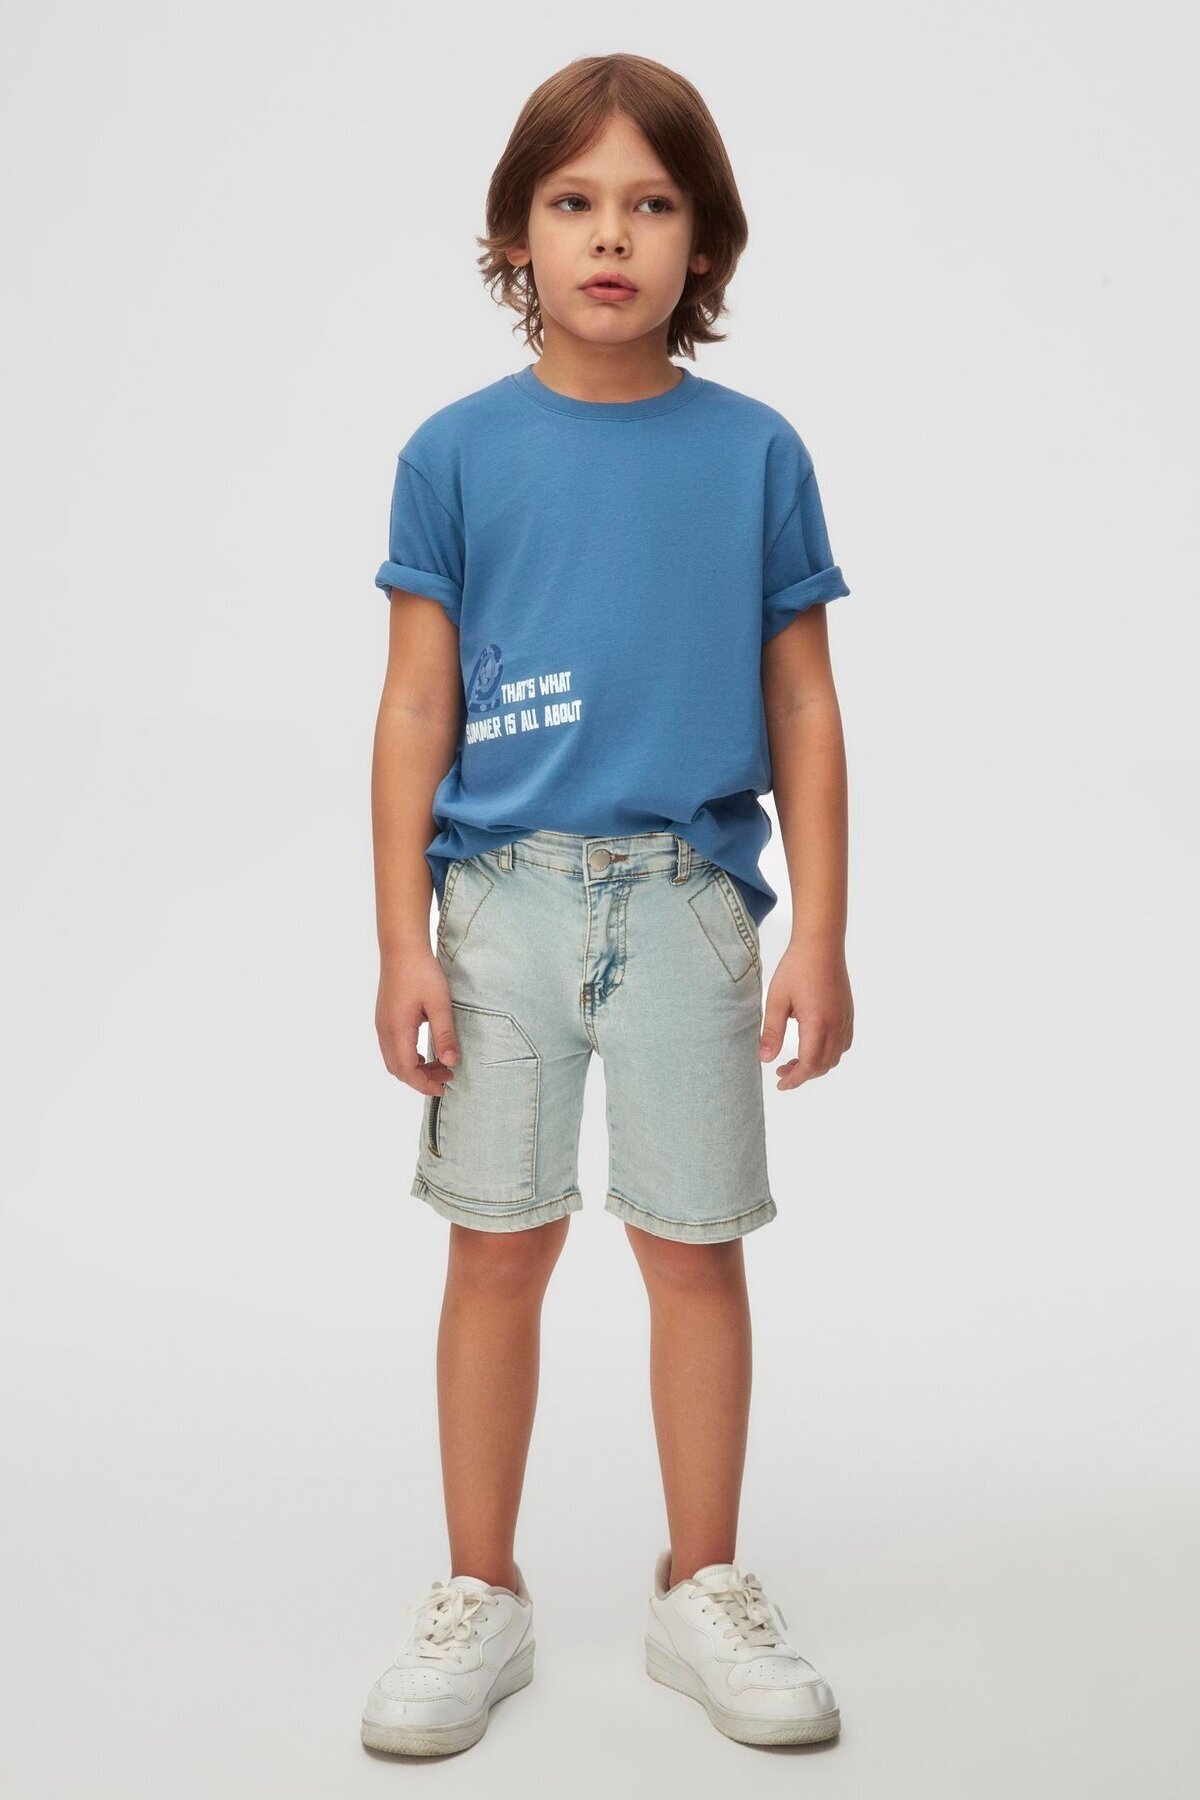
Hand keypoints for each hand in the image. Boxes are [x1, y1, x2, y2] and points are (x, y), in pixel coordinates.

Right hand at [375, 948, 459, 1095]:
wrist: (401, 948)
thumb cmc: (421, 972)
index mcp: (397, 1030)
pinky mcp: (384, 1019)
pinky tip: (425, 1051)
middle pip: (399, 1070)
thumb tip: (451, 1062)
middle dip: (421, 1079)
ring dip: (415, 1069)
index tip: (444, 1087)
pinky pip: (392, 1048)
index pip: (408, 1070)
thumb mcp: (439, 1004)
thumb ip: (444, 1035)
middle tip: (447, 1077)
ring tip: (440, 1065)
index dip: (425, 1084)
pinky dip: (408, 1057)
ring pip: (394, 1060)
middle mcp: (385, 1031)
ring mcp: (382, 1025)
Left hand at [759, 940, 853, 1090]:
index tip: (780, 1084)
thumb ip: (771, 1031)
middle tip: (781, 1072)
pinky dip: (830, 1053)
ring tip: (795, 1061)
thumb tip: (764, 1059)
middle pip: (823, 1065)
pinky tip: (814, 1045)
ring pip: (835, 1056)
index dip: (795, 1079)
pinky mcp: (848, 1013)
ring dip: (816, 1065)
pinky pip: (844, 1043)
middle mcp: (836, 1026)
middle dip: (803, 1074)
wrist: (821, 945)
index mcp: (817, 1024)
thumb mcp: (776, 1000)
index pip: (809, 1065)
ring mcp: (845, 1020)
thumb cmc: (796, 968)